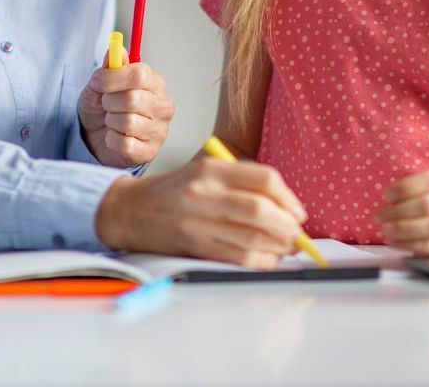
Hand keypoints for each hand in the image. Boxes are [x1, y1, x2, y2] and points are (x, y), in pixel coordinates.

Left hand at [78, 60, 174, 168]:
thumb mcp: (100, 84)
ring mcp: (160, 130)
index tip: (97, 82)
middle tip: (106, 103)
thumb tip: (117, 48)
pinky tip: (115, 136)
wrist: (95, 136)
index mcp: (155, 83)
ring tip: (111, 120)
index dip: (113, 78)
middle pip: (132, 98)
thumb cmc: (103, 107)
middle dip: (109, 101)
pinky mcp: (151, 152)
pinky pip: (124, 143)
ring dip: (110, 121)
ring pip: (127, 122)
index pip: (139, 74)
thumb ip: (110, 66)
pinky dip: (111, 139)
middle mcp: (163, 106)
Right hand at [95, 157, 307, 267]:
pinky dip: (261, 260)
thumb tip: (286, 207)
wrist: (130, 211)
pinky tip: (269, 258)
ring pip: (252, 236)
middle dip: (288, 226)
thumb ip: (241, 182)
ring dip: (279, 245)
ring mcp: (198, 221)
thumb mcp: (205, 172)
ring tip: (289, 248)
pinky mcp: (195, 245)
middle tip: (298, 234)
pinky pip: (238, 257)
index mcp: (211, 169)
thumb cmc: (174, 191)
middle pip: (260, 210)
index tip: (298, 211)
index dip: (288, 197)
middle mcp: (205, 193)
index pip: (263, 178)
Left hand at [375, 170, 428, 256]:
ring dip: (403, 228)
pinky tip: (393, 241)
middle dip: (398, 211)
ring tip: (385, 229)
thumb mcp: (425, 194)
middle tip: (379, 216)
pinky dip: (407, 243)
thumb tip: (387, 199)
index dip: (405, 187)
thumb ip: (409, 193)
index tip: (386, 196)